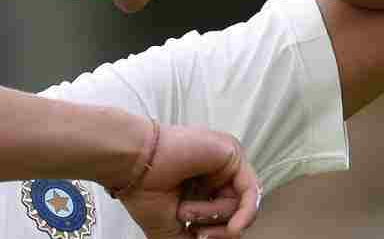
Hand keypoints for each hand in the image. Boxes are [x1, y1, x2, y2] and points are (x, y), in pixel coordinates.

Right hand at [119, 123, 259, 238]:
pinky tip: (233, 229)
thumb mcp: (171, 229)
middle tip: (195, 233)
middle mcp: (213, 174)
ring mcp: (222, 163)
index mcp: (200, 187)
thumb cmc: (142, 189)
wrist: (133, 165)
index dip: (213, 232)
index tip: (195, 237)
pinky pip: (250, 192)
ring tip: (184, 210)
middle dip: (217, 229)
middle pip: (235, 212)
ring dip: (212, 216)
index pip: (224, 216)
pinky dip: (244, 214)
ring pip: (240, 204)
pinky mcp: (231, 154)